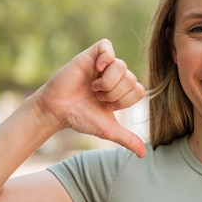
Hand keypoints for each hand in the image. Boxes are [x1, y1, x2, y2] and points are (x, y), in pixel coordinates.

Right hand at [33, 39, 145, 156]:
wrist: (58, 110)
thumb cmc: (81, 118)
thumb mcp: (108, 130)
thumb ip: (127, 139)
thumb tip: (143, 155)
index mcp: (122, 90)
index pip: (138, 90)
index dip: (124, 101)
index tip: (108, 106)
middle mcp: (115, 76)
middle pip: (131, 78)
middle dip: (114, 94)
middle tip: (98, 97)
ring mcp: (103, 64)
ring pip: (121, 65)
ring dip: (107, 82)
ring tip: (93, 88)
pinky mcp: (90, 55)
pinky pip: (107, 46)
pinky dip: (105, 58)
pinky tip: (96, 69)